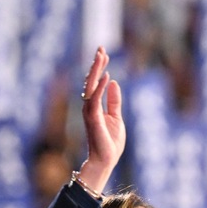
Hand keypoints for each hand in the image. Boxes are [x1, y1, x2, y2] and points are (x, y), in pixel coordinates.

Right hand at [78, 47, 125, 192]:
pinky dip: (100, 87)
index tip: (104, 53)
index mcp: (95, 105)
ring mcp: (89, 111)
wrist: (105, 160)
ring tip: (101, 55)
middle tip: (101, 47)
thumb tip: (115, 84)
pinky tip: (107, 76)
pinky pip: (95, 99)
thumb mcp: (117, 118)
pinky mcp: (93, 118)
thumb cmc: (110, 142)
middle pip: (92, 80)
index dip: (100, 67)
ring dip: (96, 70)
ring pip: (91, 86)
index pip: (96, 82)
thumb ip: (114, 101)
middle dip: (96, 63)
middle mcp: (89, 106)